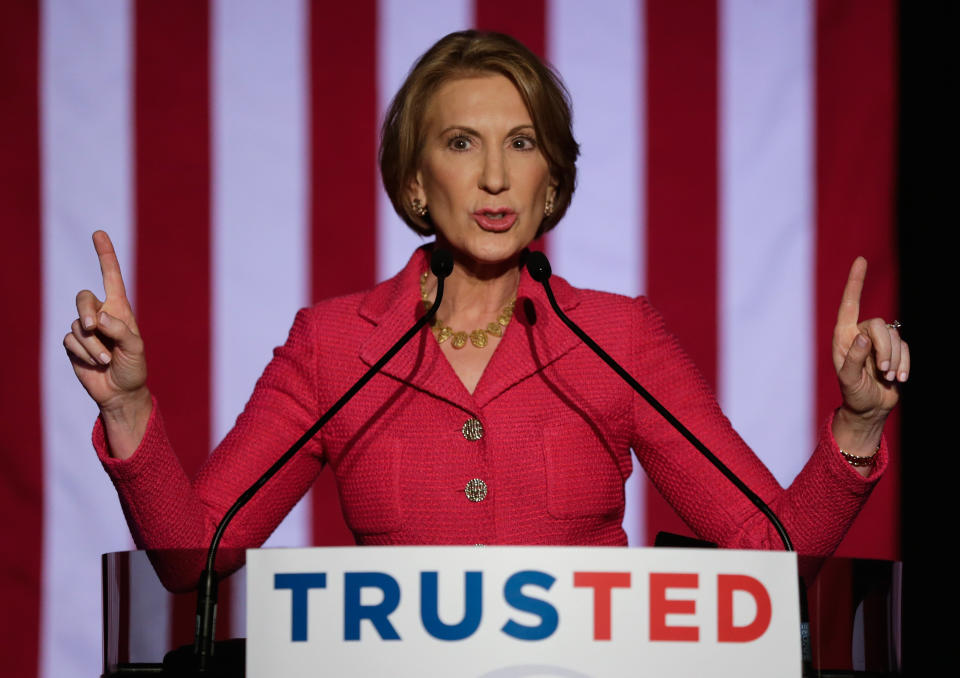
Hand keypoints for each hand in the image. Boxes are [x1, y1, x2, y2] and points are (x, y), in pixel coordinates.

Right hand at [64, 232, 149, 449]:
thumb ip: (120, 330)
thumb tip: (99, 318)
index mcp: (120, 309)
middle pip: (83, 298)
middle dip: (87, 312)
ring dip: (92, 345)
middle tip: (95, 327)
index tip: (98, 233)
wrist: (121, 392)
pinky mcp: (73, 344)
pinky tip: (95, 363)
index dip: (105, 255)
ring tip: (106, 359)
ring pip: (77, 324)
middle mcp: (101, 314)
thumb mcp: (135, 349)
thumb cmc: (134, 368)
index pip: (111, 276)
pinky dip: (83, 353)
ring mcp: (85, 329)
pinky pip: (70, 340)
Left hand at [832, 257, 908, 425]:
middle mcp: (860, 334)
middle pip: (879, 325)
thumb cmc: (853, 394)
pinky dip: (904, 364)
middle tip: (882, 371)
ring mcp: (879, 341)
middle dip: (884, 349)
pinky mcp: (895, 350)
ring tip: (887, 377)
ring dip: (894, 360)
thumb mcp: (849, 380)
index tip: (861, 260)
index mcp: (843, 336)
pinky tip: (899, 379)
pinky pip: (906, 348)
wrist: (870, 408)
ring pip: (895, 337)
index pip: (849, 304)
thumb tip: (863, 336)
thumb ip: (853, 359)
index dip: (856, 281)